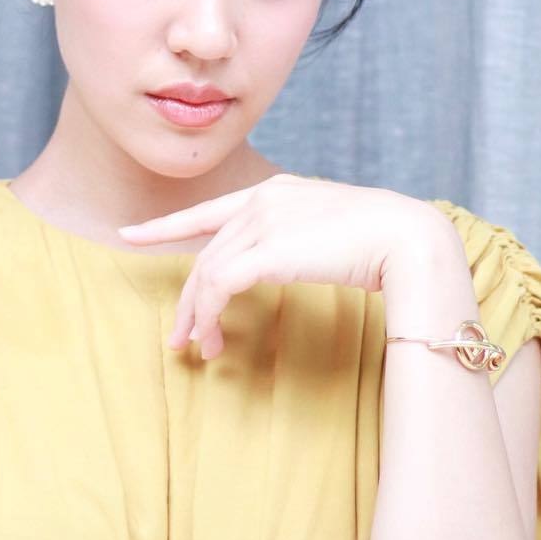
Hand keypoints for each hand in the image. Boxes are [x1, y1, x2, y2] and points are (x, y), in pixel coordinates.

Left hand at [117, 173, 450, 360]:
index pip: (210, 210)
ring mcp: (263, 220)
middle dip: (187, 298)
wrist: (408, 239)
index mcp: (277, 189)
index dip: (166, 226)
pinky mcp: (265, 249)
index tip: (132, 236)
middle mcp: (263, 199)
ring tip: (199, 350)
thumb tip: (289, 262)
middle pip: (205, 252)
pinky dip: (209, 315)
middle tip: (178, 336)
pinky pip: (218, 286)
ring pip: (207, 272)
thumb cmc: (386, 243)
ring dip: (198, 316)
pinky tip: (213, 339)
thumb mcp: (333, 233)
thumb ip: (300, 241)